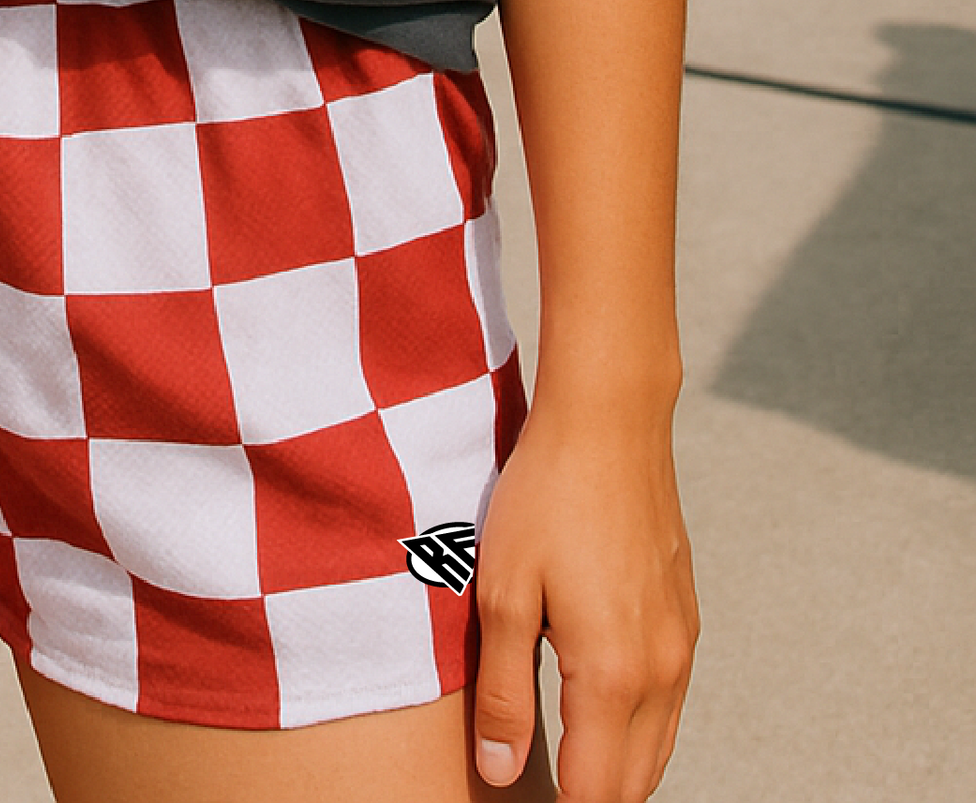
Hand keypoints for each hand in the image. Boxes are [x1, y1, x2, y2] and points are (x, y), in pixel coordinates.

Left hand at [471, 400, 697, 802]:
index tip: (524, 800)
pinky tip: (597, 707)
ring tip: (565, 760)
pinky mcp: (685, 619)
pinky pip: (669, 703)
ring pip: (658, 747)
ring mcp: (681, 646)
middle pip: (634, 783)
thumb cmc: (545, 499)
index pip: (596, 794)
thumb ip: (503, 695)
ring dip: (619, 769)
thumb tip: (501, 772)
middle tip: (544, 786)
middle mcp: (661, 672)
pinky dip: (638, 728)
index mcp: (612, 675)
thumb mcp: (502, 593)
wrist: (611, 422)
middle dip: (592, 797)